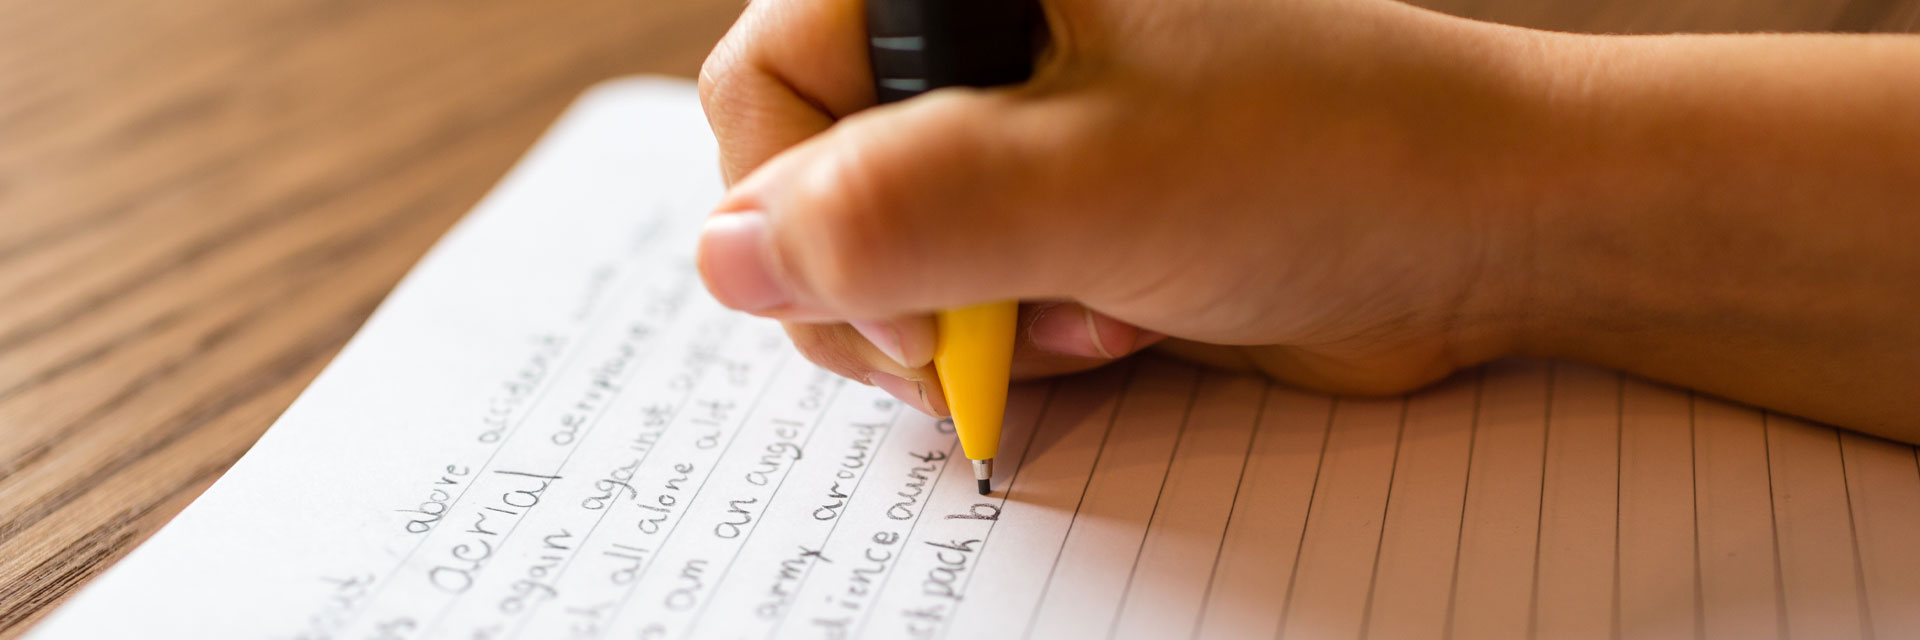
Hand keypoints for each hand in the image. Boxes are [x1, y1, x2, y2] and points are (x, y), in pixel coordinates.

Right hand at [693, 0, 1551, 413]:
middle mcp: (977, 42)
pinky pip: (955, 297)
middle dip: (888, 288)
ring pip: (873, 256)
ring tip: (1088, 316)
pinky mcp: (1049, 213)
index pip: (765, 82)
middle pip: (804, 181)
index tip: (913, 306)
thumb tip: (728, 254)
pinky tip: (1110, 327)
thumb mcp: (1097, 181)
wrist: (1480, 228)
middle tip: (984, 333)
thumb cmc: (1329, 155)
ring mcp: (1011, 131)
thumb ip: (899, 211)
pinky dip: (1011, 342)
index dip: (805, 208)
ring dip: (963, 326)